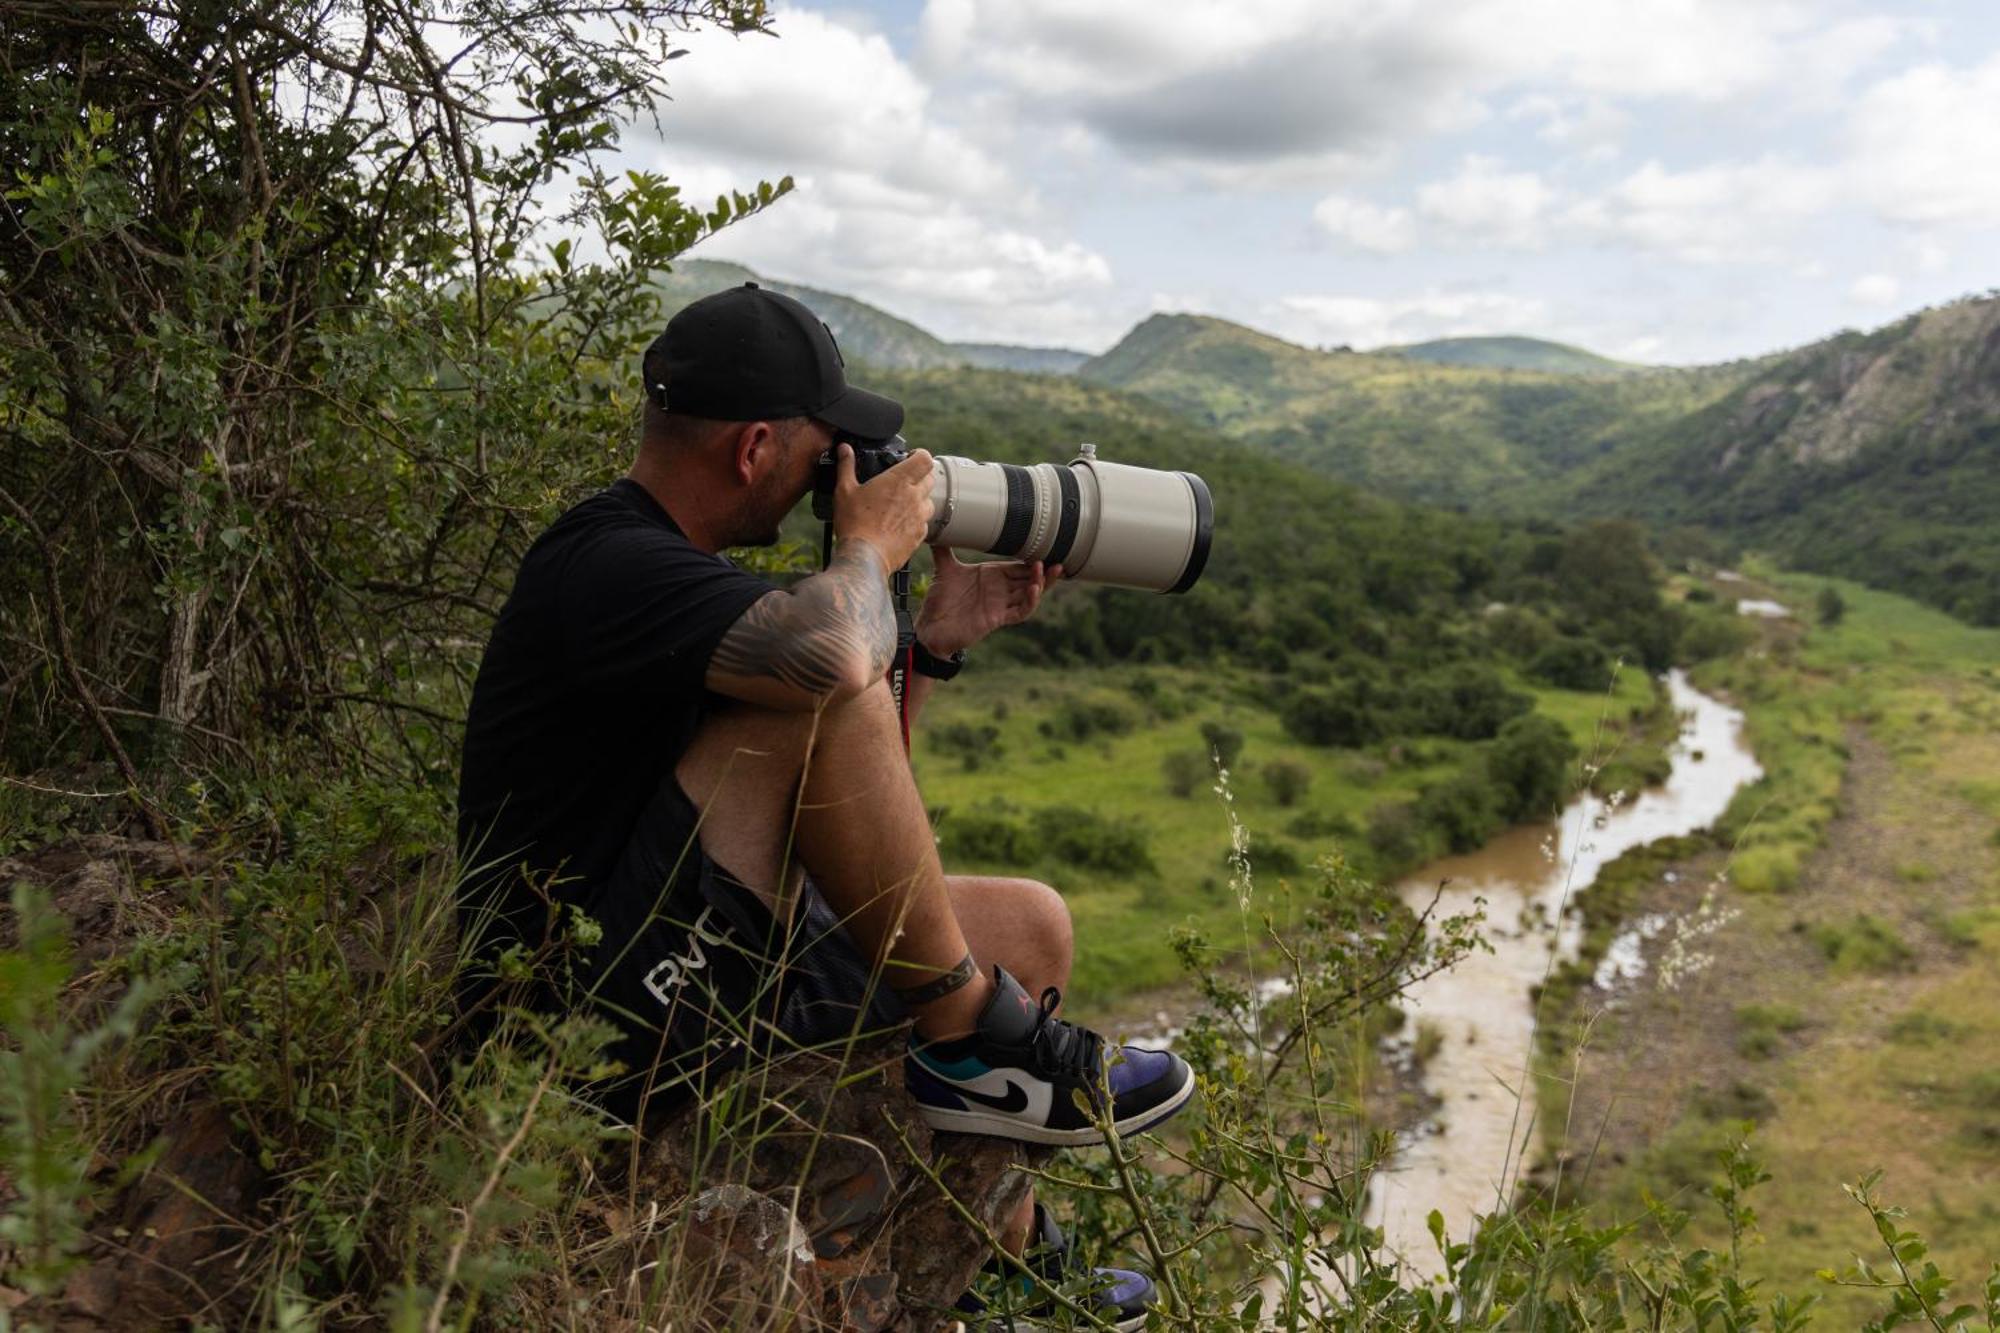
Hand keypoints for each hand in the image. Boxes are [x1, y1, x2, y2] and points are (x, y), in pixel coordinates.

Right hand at [832, 443, 934, 570]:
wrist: (864, 557)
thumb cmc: (854, 524)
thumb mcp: (844, 490)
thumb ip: (846, 466)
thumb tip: (844, 449)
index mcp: (899, 480)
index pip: (925, 459)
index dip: (919, 455)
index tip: (910, 458)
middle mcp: (914, 496)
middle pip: (929, 478)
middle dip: (919, 477)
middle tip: (903, 482)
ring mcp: (919, 516)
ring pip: (929, 501)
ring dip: (919, 500)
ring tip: (901, 505)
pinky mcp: (920, 534)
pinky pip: (924, 522)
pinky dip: (916, 520)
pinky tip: (899, 524)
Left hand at [916, 546, 1061, 656]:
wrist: (931, 627)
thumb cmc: (940, 600)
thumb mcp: (944, 570)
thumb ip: (944, 550)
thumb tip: (936, 526)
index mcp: (992, 576)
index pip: (1018, 565)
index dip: (1031, 558)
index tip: (1044, 546)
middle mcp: (1000, 590)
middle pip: (1029, 579)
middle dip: (1043, 570)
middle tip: (1055, 557)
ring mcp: (1000, 605)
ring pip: (1030, 593)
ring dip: (1040, 582)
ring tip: (1048, 569)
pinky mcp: (997, 619)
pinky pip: (1020, 611)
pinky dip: (1030, 602)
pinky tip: (1034, 589)